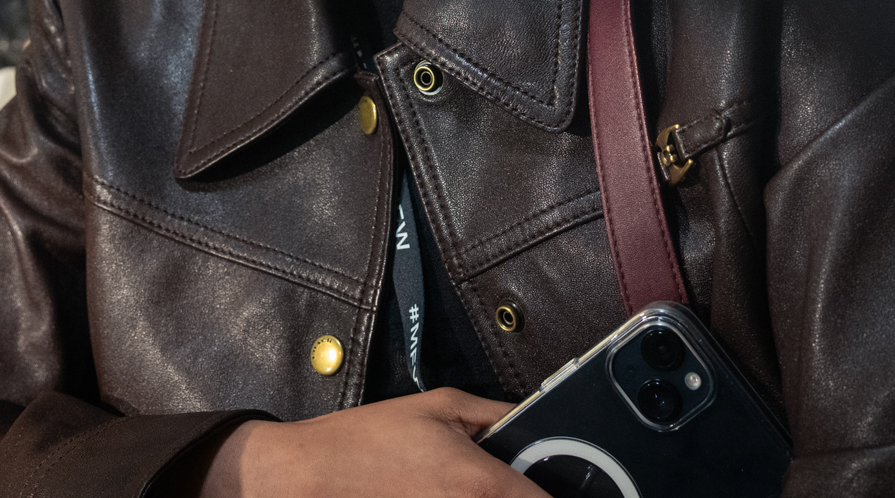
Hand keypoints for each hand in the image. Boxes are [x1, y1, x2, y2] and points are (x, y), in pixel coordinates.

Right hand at [194, 391, 534, 497]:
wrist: (314, 475)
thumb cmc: (369, 441)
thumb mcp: (440, 405)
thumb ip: (496, 413)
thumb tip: (531, 417)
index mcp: (482, 483)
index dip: (567, 495)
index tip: (581, 488)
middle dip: (527, 494)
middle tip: (524, 480)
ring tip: (467, 484)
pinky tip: (449, 491)